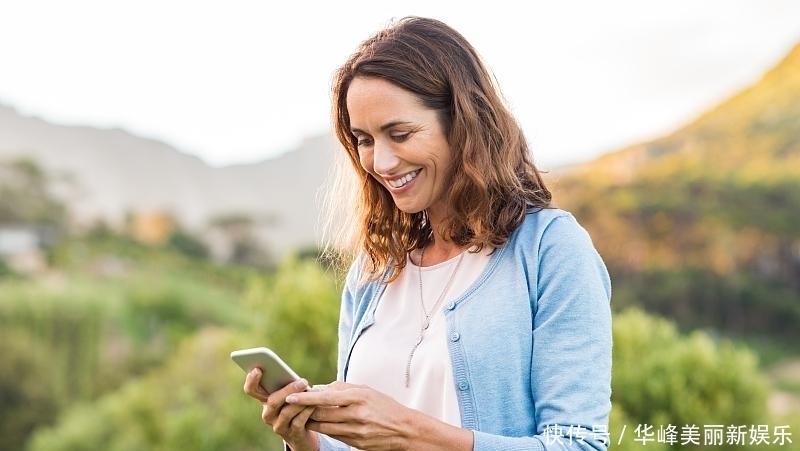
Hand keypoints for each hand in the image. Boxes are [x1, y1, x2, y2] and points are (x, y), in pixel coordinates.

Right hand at [243, 368, 319, 450]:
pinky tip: (314, 404)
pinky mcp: (292, 434)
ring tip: (311, 390)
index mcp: (264, 400)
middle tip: (303, 381)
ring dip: (300, 401)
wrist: (303, 431)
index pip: (251, 390)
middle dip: (287, 390)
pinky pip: (298, 421)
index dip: (252, 380)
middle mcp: (267, 414)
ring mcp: (278, 426)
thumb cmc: (295, 404)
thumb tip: (293, 376)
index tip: (258, 369)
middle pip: (272, 402)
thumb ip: (286, 384)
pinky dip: (307, 411)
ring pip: (286, 413)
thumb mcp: (289, 393)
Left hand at [285, 382, 417, 450]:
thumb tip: (319, 388)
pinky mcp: (355, 443)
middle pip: (321, 414)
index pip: (326, 397)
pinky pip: (333, 435)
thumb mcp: (366, 391)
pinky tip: (320, 423)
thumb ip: (342, 388)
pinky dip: (324, 429)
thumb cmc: (385, 406)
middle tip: (293, 404)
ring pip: (324, 427)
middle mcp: (356, 415)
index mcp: (359, 397)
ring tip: (303, 414)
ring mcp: (356, 431)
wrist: (404, 430)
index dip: (306, 398)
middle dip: (305, 409)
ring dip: (311, 421)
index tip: (291, 396)